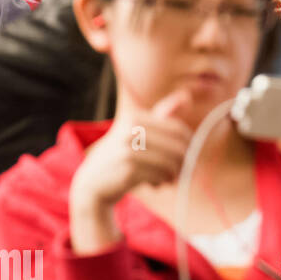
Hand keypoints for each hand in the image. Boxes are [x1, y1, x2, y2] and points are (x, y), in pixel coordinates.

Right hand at [68, 88, 194, 254]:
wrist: (92, 183)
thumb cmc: (121, 156)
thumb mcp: (137, 131)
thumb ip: (160, 116)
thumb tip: (186, 95)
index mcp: (134, 118)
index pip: (177, 129)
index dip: (189, 144)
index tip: (187, 155)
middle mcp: (131, 131)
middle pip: (177, 147)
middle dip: (182, 163)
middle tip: (178, 172)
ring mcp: (129, 149)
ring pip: (171, 164)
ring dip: (172, 175)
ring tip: (165, 178)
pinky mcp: (129, 169)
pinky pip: (160, 176)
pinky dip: (161, 182)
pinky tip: (153, 184)